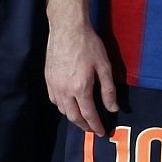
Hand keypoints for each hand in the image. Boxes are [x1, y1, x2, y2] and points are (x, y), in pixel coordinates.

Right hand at [45, 18, 117, 134]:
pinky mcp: (48, 80)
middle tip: (92, 129)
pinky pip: (55, 101)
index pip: (89, 114)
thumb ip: (108, 89)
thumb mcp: (105, 66)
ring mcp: (54, 86)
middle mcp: (65, 90)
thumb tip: (113, 108)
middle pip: (73, 116)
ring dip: (73, 117)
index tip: (101, 132)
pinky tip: (69, 105)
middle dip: (84, 125)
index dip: (95, 125)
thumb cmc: (89, 45)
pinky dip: (63, 107)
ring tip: (83, 119)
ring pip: (62, 110)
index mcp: (80, 87)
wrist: (67, 30)